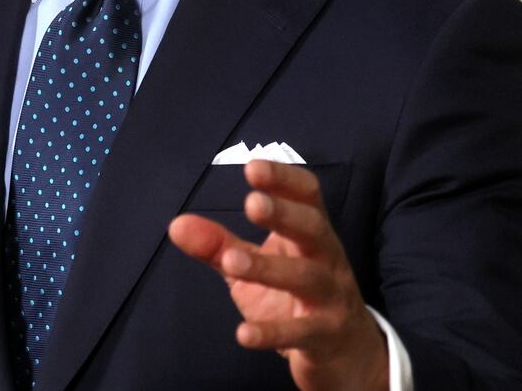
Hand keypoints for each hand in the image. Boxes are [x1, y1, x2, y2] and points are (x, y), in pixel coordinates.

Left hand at [169, 158, 388, 389]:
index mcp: (311, 234)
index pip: (308, 196)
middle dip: (284, 214)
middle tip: (251, 202)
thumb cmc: (294, 299)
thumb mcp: (254, 269)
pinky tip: (243, 334)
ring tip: (231, 263)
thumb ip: (218, 246)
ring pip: (307, 278)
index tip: (253, 166)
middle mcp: (327, 260)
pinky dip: (273, 334)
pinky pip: (301, 333)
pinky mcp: (325, 336)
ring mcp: (331, 298)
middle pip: (314, 229)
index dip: (285, 180)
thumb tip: (176, 225)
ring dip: (269, 269)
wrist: (345, 354)